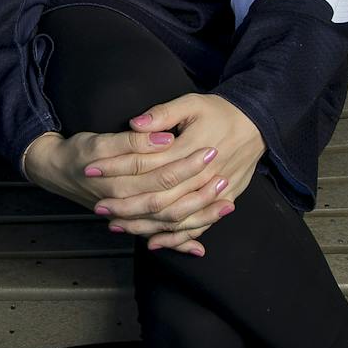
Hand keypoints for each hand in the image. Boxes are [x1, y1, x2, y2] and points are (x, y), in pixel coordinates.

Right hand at [21, 129, 223, 255]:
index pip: (163, 173)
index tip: (211, 150)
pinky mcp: (131, 223)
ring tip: (226, 206)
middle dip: (201, 192)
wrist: (56, 171)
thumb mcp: (101, 140)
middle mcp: (127, 204)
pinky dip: (178, 243)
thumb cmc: (80, 152)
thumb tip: (164, 139)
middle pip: (172, 202)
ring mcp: (130, 218)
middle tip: (226, 177)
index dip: (188, 163)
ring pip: (169, 224)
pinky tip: (200, 246)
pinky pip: (158, 238)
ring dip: (198, 217)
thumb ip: (133, 141)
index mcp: (122, 181)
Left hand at [90, 94, 264, 251]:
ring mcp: (212, 193)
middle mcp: (201, 177)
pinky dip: (174, 239)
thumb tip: (135, 124)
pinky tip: (153, 243)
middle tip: (98, 207)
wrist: (256, 124)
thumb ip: (162, 114)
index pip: (146, 165)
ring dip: (144, 225)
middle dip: (126, 205)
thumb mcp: (191, 103)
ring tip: (116, 225)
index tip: (91, 171)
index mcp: (190, 150)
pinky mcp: (221, 202)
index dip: (118, 169)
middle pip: (158, 198)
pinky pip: (196, 226)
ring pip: (173, 218)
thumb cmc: (220, 111)